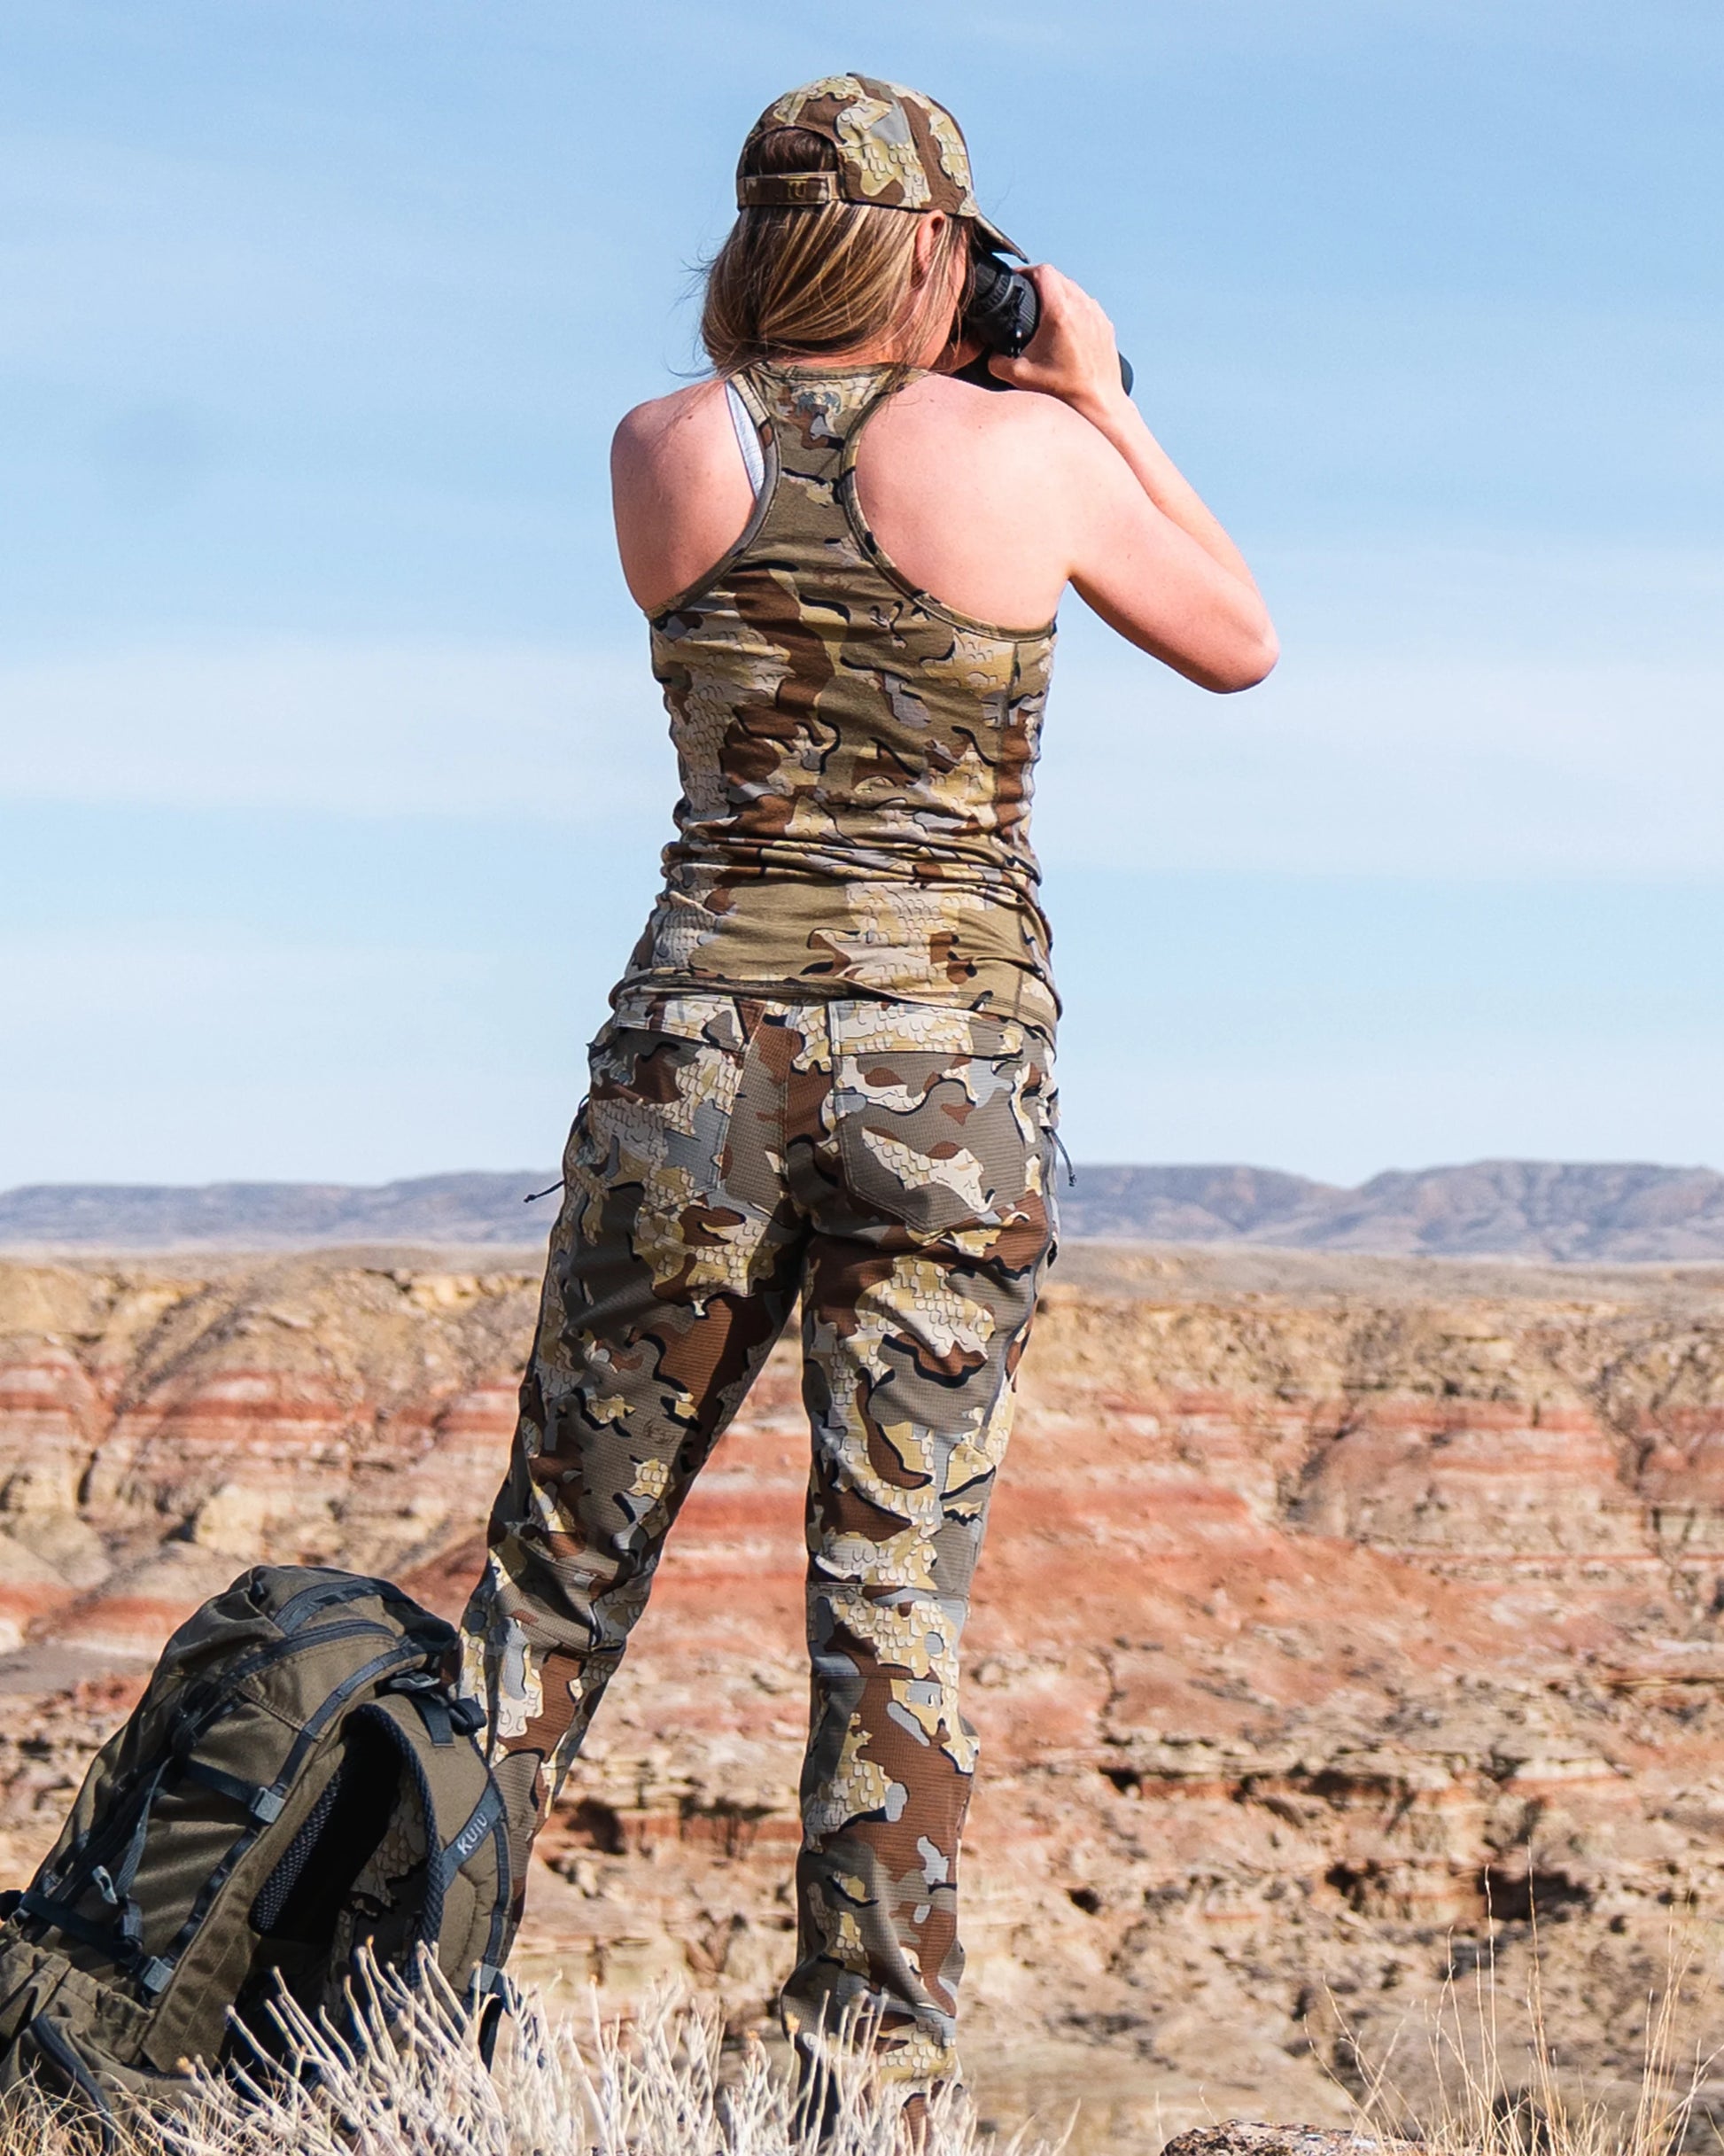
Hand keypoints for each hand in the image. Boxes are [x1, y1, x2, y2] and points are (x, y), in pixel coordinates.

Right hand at [988, 265, 1127, 420]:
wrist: (1098, 404)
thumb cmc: (1063, 391)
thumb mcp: (1019, 377)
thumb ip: (996, 361)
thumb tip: (990, 354)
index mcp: (1060, 312)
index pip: (1043, 271)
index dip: (1025, 271)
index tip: (1016, 281)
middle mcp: (1082, 307)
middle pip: (1058, 278)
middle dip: (1040, 283)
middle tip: (1026, 297)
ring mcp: (1097, 315)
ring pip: (1074, 290)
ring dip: (1058, 295)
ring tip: (1044, 312)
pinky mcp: (1105, 326)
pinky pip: (1087, 306)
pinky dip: (1074, 310)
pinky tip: (1065, 328)